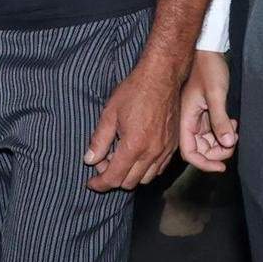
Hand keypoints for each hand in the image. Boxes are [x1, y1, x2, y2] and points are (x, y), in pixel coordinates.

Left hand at [85, 56, 182, 191]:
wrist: (161, 77)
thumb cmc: (134, 91)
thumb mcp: (109, 113)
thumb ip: (99, 140)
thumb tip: (89, 160)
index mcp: (134, 145)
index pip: (114, 178)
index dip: (100, 183)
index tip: (91, 182)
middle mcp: (152, 152)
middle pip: (129, 183)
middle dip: (113, 178)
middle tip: (103, 162)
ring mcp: (164, 151)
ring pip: (145, 179)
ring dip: (130, 175)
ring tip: (119, 158)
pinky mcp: (173, 146)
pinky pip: (158, 169)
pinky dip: (145, 169)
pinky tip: (136, 155)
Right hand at [178, 49, 237, 171]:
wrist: (208, 51)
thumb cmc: (208, 69)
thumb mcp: (216, 95)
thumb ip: (220, 120)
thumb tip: (227, 143)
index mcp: (185, 119)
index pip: (190, 152)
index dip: (204, 163)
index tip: (222, 167)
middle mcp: (188, 121)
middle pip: (201, 150)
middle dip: (218, 151)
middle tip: (233, 140)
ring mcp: (196, 118)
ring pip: (208, 142)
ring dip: (223, 140)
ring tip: (234, 127)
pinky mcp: (204, 113)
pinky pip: (213, 131)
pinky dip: (224, 131)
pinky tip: (232, 121)